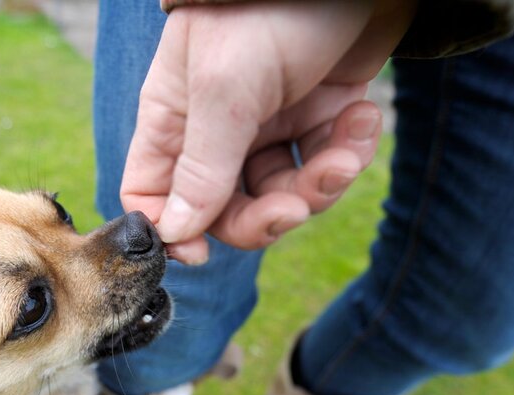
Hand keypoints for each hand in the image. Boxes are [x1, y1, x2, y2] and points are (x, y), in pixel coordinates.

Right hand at [120, 0, 413, 263]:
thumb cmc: (267, 8)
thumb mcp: (226, 89)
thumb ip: (202, 166)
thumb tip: (175, 234)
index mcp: (175, 117)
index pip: (152, 191)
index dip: (173, 229)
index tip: (203, 252)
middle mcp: (218, 127)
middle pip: (226, 208)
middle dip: (265, 216)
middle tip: (297, 206)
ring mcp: (270, 121)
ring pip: (284, 191)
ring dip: (320, 184)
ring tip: (345, 154)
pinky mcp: (319, 112)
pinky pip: (328, 159)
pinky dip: (350, 148)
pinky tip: (362, 116)